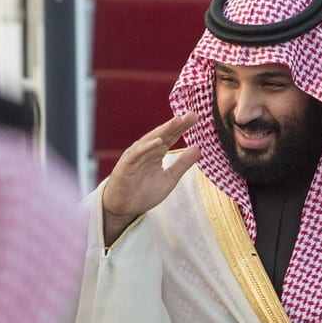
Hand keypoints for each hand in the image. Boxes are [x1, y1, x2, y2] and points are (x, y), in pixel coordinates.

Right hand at [102, 113, 199, 244]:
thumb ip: (182, 164)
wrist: (123, 208)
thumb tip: (198, 148)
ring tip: (177, 121)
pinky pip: (137, 153)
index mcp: (156, 153)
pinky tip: (158, 141)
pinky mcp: (126, 165)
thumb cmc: (143, 193)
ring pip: (151, 140)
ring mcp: (136, 156)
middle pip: (164, 134)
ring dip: (164, 130)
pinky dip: (147, 147)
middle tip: (192, 114)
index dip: (183, 128)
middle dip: (177, 124)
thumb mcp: (169, 179)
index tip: (195, 117)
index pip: (171, 137)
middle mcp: (146, 151)